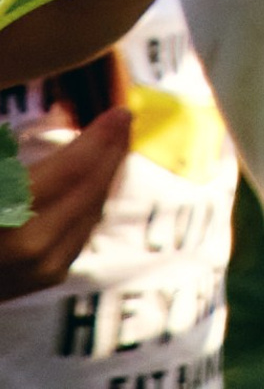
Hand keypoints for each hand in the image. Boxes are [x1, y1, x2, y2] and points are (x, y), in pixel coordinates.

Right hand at [0, 105, 130, 299]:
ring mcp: (41, 268)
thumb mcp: (0, 181)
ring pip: (94, 208)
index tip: (120, 110)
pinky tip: (100, 178)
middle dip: (112, 150)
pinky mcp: (48, 278)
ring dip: (109, 173)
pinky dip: (95, 199)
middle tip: (125, 120)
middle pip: (90, 187)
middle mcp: (29, 244)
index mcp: (7, 214)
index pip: (72, 168)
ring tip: (117, 142)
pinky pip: (85, 228)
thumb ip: (16, 162)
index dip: (100, 136)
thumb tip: (68, 128)